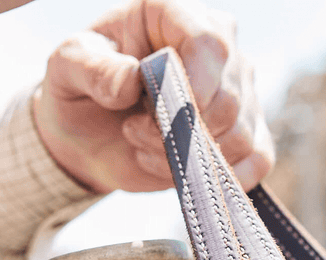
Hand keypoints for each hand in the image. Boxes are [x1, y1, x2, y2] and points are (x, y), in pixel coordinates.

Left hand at [33, 0, 273, 193]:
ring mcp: (238, 89)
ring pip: (238, 134)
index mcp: (174, 14)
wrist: (88, 132)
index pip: (209, 42)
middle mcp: (217, 46)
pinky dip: (219, 177)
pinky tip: (180, 172)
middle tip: (134, 129)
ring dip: (186, 156)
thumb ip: (93, 68)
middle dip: (177, 130)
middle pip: (227, 98)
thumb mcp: (68, 66)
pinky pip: (258, 159)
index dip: (194, 82)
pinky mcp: (246, 132)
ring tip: (146, 145)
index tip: (159, 114)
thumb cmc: (80, 87)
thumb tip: (130, 81)